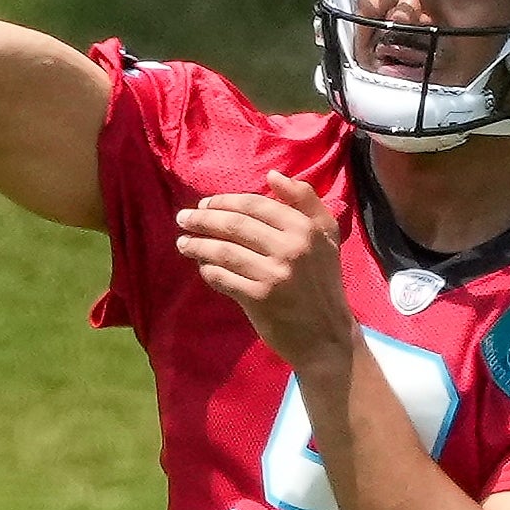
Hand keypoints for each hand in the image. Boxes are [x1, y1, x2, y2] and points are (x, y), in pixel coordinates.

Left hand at [176, 172, 356, 375]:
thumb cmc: (322, 280)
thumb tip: (273, 175)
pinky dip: (208, 270)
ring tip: (183, 243)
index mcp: (305, 228)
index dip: (224, 201)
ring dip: (197, 244)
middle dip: (202, 219)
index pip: (254, 205)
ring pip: (223, 250)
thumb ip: (305, 199)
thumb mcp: (326, 234)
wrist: (327, 335)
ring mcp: (274, 274)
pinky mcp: (259, 299)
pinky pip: (222, 277)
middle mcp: (290, 248)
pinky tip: (202, 267)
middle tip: (183, 219)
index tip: (204, 204)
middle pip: (234, 224)